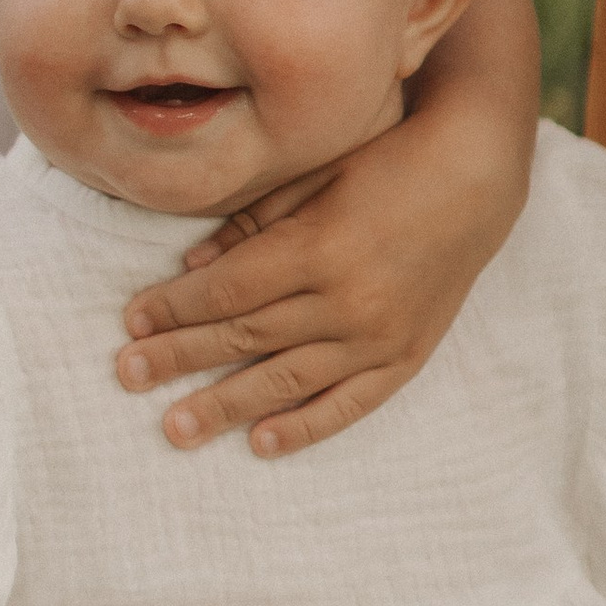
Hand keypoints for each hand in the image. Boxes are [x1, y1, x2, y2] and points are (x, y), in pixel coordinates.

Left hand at [115, 99, 521, 458]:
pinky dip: (304, 426)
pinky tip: (260, 443)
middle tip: (128, 375)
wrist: (477, 180)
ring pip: (287, 379)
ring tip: (174, 427)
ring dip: (226, 404)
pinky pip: (348, 404)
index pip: (229, 290)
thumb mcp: (317, 173)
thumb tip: (192, 267)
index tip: (132, 321)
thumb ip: (255, 220)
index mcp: (321, 246)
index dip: (176, 308)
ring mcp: (379, 335)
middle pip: (246, 336)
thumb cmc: (388, 162)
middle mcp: (349, 299)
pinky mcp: (405, 356)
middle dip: (181, 357)